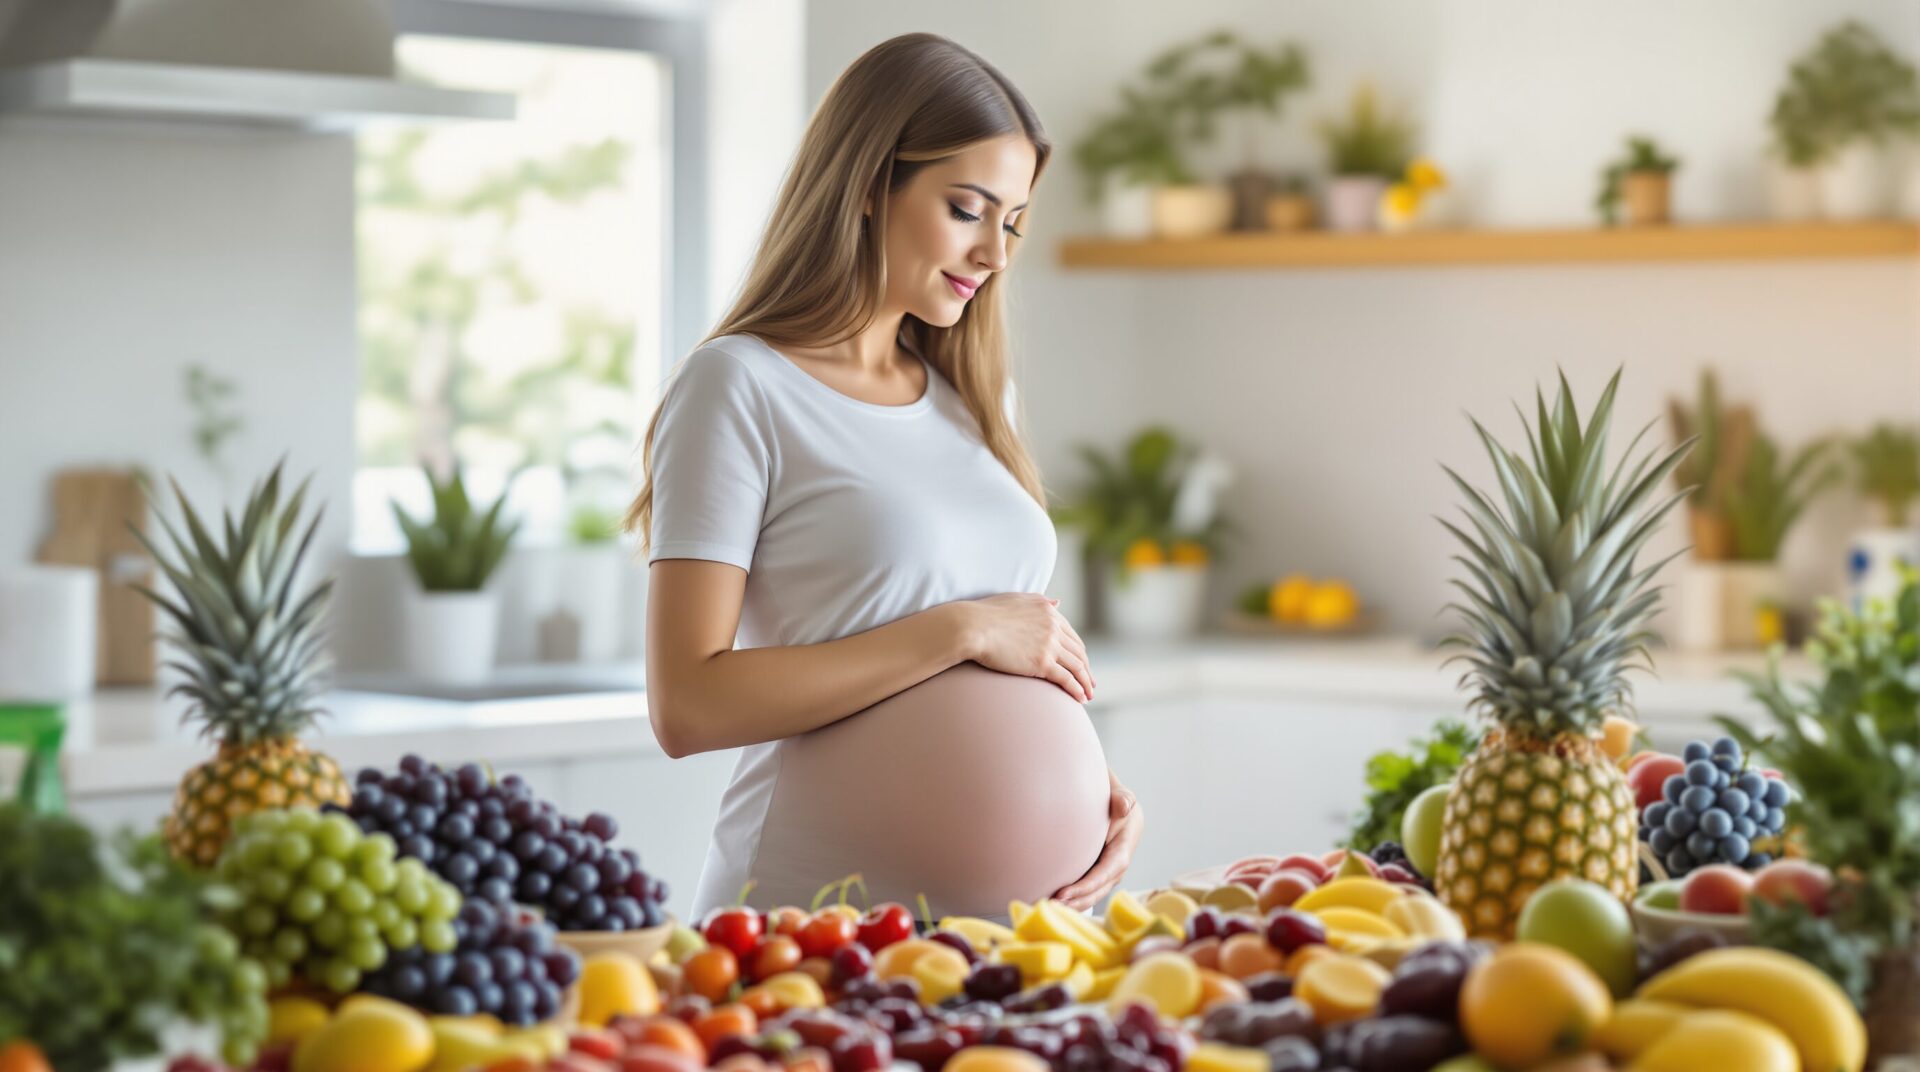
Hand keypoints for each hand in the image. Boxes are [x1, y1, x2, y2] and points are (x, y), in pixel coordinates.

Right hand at [961, 593, 1094, 701]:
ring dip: (1085, 682)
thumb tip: (1058, 603)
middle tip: (1090, 682)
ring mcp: (1050, 645)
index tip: (1082, 663)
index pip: (1072, 635)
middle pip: (1078, 652)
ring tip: (1088, 695)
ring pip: (1077, 667)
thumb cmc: (986, 613)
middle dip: (1086, 669)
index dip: (1079, 651)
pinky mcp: (1042, 663)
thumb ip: (1040, 601)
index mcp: (1049, 612)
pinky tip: (1080, 698)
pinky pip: (1067, 679)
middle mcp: (1054, 627)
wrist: (971, 627)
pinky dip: (1077, 690)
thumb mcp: (1018, 599)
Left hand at [1053, 769, 1141, 911]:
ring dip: (1074, 904)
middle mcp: (1119, 862)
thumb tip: (1123, 806)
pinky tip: (1054, 903)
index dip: (1088, 885)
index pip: (1109, 870)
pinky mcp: (1098, 871)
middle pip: (1101, 888)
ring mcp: (1109, 869)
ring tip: (1050, 908)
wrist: (1111, 800)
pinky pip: (1088, 888)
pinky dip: (1074, 898)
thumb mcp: (1120, 794)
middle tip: (1052, 905)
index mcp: (1126, 845)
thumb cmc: (1112, 795)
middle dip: (1078, 900)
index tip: (1064, 893)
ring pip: (1094, 893)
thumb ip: (1122, 798)